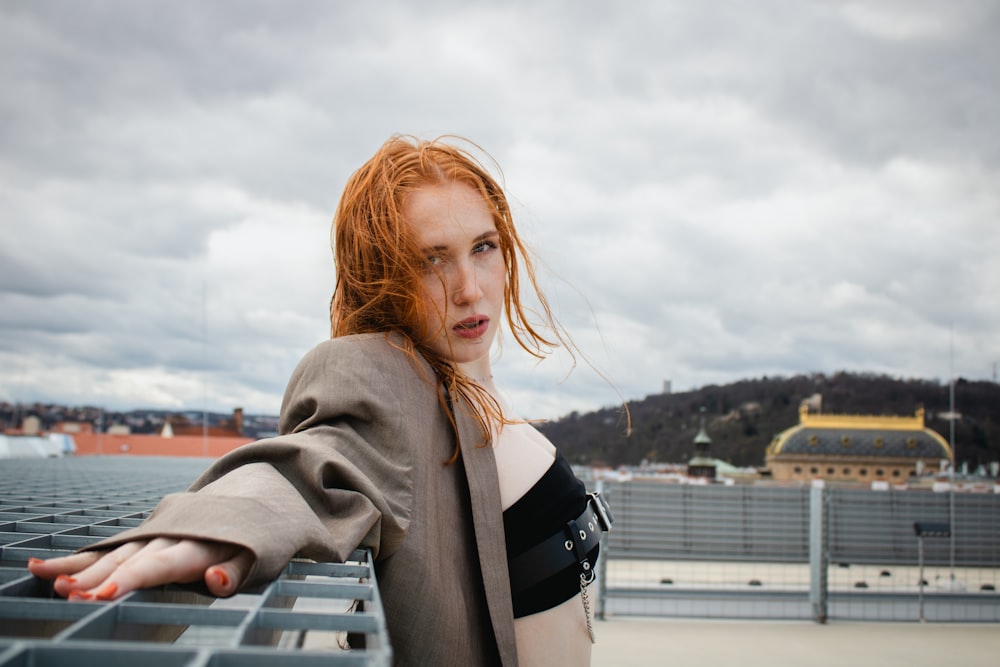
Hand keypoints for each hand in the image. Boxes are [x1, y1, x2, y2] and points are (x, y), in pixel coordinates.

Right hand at [28, 538, 254, 600]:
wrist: (258, 491)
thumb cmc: (260, 535)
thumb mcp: (261, 555)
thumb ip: (237, 571)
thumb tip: (215, 582)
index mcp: (201, 543)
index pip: (162, 564)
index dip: (132, 578)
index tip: (103, 593)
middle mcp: (173, 534)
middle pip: (131, 558)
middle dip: (99, 576)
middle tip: (67, 592)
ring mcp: (157, 531)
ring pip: (115, 552)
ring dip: (82, 568)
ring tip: (48, 579)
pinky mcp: (148, 532)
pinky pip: (111, 548)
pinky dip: (80, 559)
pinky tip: (43, 568)